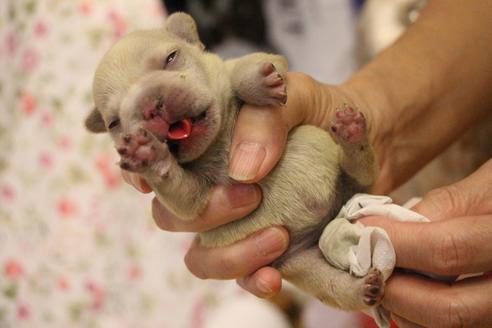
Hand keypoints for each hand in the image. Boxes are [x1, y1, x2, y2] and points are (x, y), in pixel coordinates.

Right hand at [123, 72, 375, 296]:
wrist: (371, 141)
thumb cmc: (324, 110)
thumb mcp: (297, 94)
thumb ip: (267, 116)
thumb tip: (242, 172)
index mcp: (205, 144)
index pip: (155, 163)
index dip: (148, 174)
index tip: (158, 181)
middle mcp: (212, 185)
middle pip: (171, 214)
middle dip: (200, 214)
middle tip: (251, 196)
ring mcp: (236, 222)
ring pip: (200, 256)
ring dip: (228, 255)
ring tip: (278, 236)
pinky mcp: (265, 247)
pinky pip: (242, 278)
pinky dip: (252, 282)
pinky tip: (274, 277)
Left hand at [359, 159, 491, 326]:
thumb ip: (447, 203)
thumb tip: (391, 222)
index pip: (449, 252)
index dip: (397, 244)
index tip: (361, 230)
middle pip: (449, 310)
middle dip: (394, 289)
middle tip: (364, 265)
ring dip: (404, 309)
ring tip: (381, 279)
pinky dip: (421, 318)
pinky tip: (408, 294)